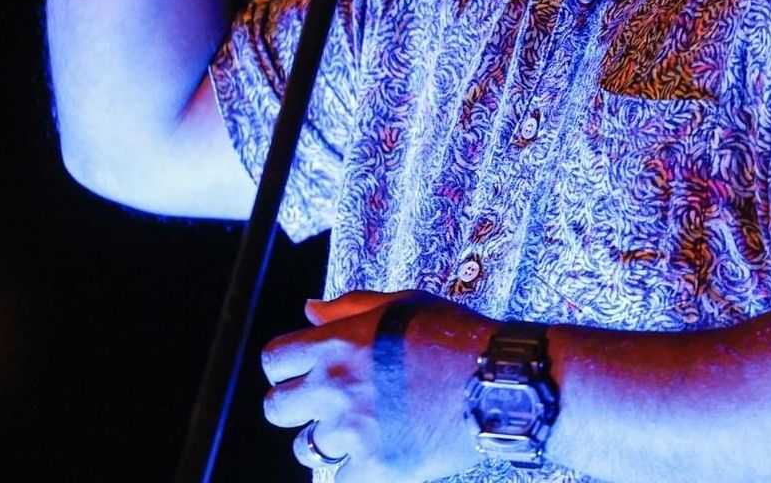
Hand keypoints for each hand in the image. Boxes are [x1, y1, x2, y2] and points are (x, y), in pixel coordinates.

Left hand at [261, 290, 489, 480]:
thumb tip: (309, 310)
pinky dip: (355, 473)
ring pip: (307, 447)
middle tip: (322, 407)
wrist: (496, 382)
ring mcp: (354, 430)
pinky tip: (377, 456)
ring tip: (359, 431)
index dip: (285, 368)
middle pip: (276, 409)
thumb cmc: (454, 337)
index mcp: (337, 344)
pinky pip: (341, 480)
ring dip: (327, 441)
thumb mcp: (401, 304)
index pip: (274, 360)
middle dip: (294, 407)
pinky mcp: (377, 467)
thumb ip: (349, 307)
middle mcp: (335, 387)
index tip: (300, 373)